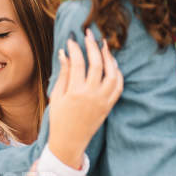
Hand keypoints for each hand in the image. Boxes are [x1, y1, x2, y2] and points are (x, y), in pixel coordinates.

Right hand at [48, 29, 123, 168]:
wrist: (69, 141)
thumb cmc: (59, 119)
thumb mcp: (57, 96)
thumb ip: (63, 74)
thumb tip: (65, 52)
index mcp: (75, 92)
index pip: (78, 63)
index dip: (75, 48)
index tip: (72, 38)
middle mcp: (92, 95)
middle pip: (97, 64)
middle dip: (93, 46)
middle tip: (89, 34)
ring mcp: (103, 101)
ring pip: (112, 73)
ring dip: (109, 57)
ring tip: (103, 45)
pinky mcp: (109, 105)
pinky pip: (119, 86)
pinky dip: (118, 73)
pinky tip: (112, 64)